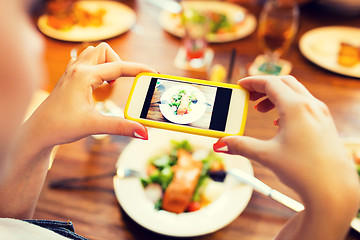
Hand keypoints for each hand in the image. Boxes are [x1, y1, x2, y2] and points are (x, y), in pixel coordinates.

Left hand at [24, 42, 155, 149]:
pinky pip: (86, 61)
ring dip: (107, 63)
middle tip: (120, 84)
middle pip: (105, 51)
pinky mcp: (69, 77)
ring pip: (94, 53)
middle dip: (118, 63)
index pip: (118, 67)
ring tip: (109, 84)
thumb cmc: (60, 126)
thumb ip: (121, 127)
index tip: (153, 72)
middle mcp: (77, 69)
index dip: (139, 69)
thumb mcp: (94, 126)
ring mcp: (71, 71)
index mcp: (84, 76)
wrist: (38, 132)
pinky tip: (97, 85)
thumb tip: (144, 132)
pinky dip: (97, 67)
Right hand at [213, 75, 358, 238]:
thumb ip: (241, 146)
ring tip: (261, 110)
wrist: (334, 190)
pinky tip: (280, 122)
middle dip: (263, 87)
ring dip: (276, 96)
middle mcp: (310, 106)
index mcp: (295, 107)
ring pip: (296, 92)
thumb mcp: (267, 155)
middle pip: (284, 83)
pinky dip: (288, 105)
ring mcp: (320, 114)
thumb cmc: (304, 171)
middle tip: (248, 97)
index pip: (270, 83)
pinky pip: (304, 104)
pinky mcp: (324, 124)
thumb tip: (221, 143)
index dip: (252, 82)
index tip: (240, 86)